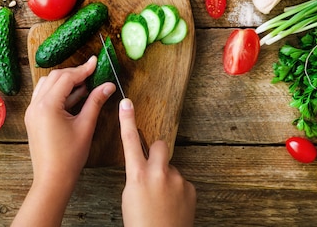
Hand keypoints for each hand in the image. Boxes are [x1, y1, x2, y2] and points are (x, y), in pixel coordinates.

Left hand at [12, 56, 115, 226]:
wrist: (52, 179)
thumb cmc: (69, 157)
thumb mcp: (86, 126)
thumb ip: (96, 102)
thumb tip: (108, 86)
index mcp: (48, 106)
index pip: (66, 78)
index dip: (82, 69)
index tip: (95, 62)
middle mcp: (36, 105)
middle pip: (55, 77)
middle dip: (74, 73)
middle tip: (92, 73)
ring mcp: (32, 111)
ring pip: (47, 84)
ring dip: (65, 81)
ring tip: (84, 85)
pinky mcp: (33, 118)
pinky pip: (44, 96)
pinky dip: (58, 92)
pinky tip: (73, 96)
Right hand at [119, 98, 195, 226]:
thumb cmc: (141, 224)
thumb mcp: (129, 197)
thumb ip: (136, 176)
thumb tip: (143, 168)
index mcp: (138, 175)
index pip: (129, 141)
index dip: (127, 119)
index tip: (127, 102)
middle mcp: (158, 174)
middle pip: (160, 146)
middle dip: (157, 152)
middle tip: (152, 168)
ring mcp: (177, 180)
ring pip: (170, 169)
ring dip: (166, 179)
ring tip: (161, 200)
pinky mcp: (190, 188)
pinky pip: (181, 182)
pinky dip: (176, 191)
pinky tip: (172, 205)